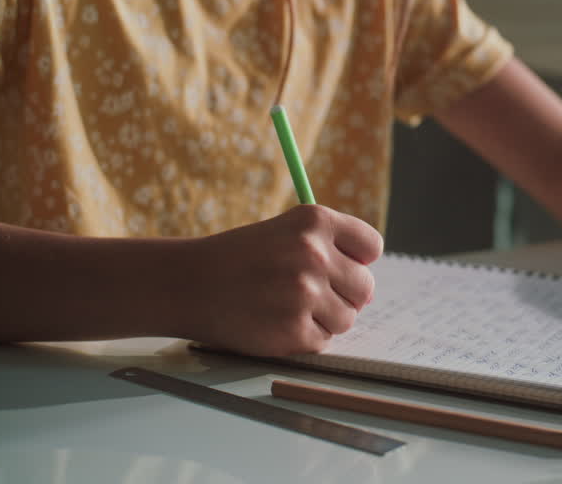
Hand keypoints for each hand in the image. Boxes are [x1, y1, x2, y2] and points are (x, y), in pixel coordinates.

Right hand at [181, 205, 382, 357]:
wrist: (189, 284)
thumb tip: (368, 291)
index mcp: (315, 221)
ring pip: (347, 318)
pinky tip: (276, 321)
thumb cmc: (241, 258)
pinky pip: (324, 341)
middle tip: (308, 294)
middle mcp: (314, 253)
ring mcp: (305, 293)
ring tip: (287, 306)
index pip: (371, 246)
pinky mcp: (294, 330)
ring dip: (324, 318)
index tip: (339, 266)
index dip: (358, 260)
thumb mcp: (286, 232)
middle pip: (365, 287)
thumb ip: (330, 250)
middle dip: (344, 294)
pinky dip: (305, 338)